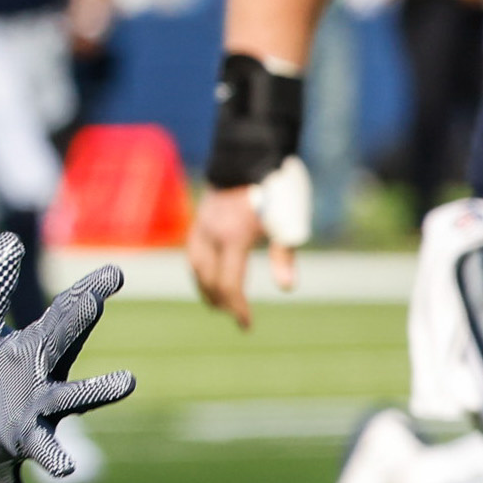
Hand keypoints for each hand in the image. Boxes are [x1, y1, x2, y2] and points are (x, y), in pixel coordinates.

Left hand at [0, 235, 134, 482]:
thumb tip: (7, 241)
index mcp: (38, 351)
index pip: (67, 317)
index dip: (89, 293)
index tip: (115, 272)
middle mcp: (47, 384)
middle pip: (72, 358)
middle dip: (95, 340)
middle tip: (129, 341)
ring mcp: (38, 418)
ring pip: (69, 409)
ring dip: (96, 396)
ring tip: (125, 385)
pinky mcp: (20, 450)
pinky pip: (39, 459)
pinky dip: (49, 476)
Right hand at [186, 176, 299, 330]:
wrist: (248, 157)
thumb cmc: (274, 190)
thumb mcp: (288, 222)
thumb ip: (285, 255)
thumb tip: (287, 289)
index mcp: (232, 237)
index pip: (229, 284)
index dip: (238, 308)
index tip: (247, 325)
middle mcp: (209, 236)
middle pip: (208, 282)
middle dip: (223, 303)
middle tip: (238, 317)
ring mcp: (199, 230)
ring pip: (196, 271)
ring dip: (208, 291)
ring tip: (221, 305)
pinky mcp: (197, 225)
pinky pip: (193, 258)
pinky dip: (202, 275)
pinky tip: (212, 280)